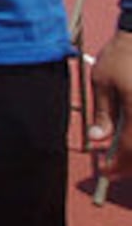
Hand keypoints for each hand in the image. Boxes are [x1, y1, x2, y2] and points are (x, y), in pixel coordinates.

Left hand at [89, 30, 131, 178]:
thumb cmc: (122, 54)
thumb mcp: (102, 82)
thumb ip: (102, 113)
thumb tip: (97, 137)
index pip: (130, 150)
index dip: (118, 165)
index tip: (105, 171)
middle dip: (131, 163)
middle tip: (115, 167)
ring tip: (124, 154)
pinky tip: (130, 134)